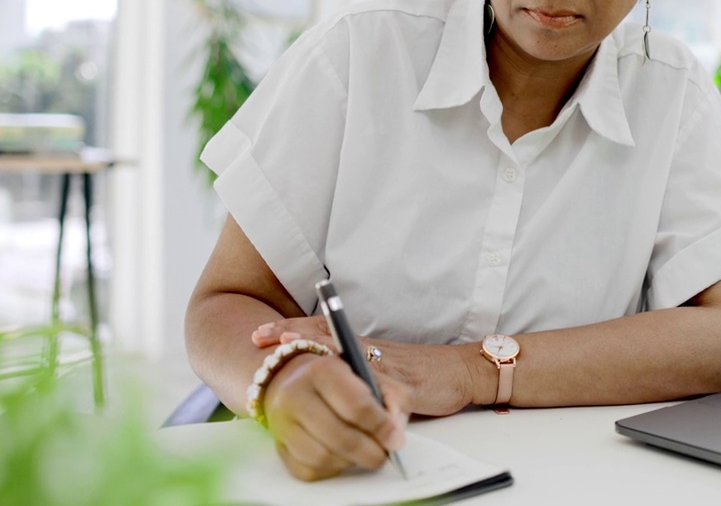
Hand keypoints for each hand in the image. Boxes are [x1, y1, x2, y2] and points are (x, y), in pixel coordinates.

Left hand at [253, 316, 482, 415]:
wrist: (461, 371)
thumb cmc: (422, 372)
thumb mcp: (383, 369)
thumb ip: (357, 373)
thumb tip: (323, 381)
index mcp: (363, 347)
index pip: (321, 333)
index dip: (291, 331)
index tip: (259, 334)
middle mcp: (371, 351)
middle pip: (324, 336)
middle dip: (291, 334)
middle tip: (260, 336)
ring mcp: (386, 367)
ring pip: (346, 353)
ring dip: (316, 348)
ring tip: (290, 347)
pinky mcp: (407, 387)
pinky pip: (382, 388)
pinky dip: (362, 389)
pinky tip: (346, 389)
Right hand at [262, 350, 411, 480]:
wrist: (293, 379)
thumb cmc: (339, 380)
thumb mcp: (370, 375)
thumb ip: (392, 398)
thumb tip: (395, 435)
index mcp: (323, 370)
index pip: (356, 405)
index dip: (380, 427)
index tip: (395, 439)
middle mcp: (296, 394)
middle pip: (339, 436)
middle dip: (370, 452)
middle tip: (384, 454)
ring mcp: (283, 423)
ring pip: (323, 457)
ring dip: (351, 461)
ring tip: (363, 452)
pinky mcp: (278, 446)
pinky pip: (308, 469)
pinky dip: (331, 468)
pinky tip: (342, 456)